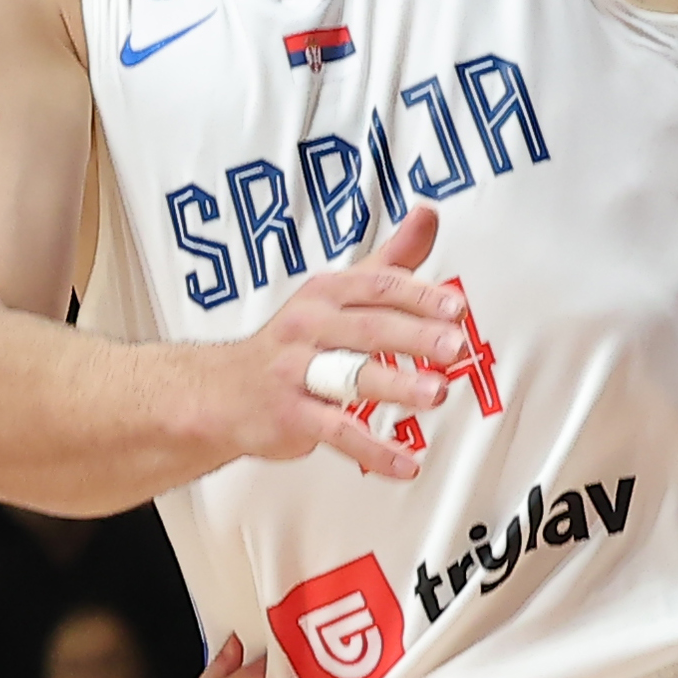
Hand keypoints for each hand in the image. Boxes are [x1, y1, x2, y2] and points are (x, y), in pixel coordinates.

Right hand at [224, 207, 460, 480]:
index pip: (376, 287)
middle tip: (456, 347)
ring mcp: (297, 373)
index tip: (455, 306)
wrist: (221, 392)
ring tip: (437, 393)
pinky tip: (408, 462)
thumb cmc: (294, 341)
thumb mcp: (336, 294)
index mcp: (324, 294)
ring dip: (397, 385)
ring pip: (351, 377)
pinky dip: (374, 449)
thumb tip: (428, 214)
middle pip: (368, 328)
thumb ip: (389, 261)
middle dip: (415, 336)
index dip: (417, 295)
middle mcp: (308, 328)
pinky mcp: (291, 416)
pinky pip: (337, 433)